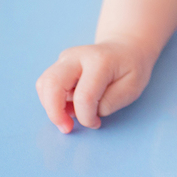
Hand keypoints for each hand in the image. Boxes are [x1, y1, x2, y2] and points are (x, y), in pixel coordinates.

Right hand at [36, 40, 154, 132]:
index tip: (96, 123)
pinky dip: (51, 100)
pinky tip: (69, 105)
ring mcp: (65, 58)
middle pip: (52, 83)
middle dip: (55, 112)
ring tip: (71, 115)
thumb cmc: (130, 69)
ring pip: (44, 84)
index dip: (87, 117)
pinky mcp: (58, 64)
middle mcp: (77, 56)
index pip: (84, 96)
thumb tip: (86, 113)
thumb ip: (110, 102)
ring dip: (51, 107)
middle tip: (67, 128)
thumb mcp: (132, 88)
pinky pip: (45, 85)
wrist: (125, 49)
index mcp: (100, 61)